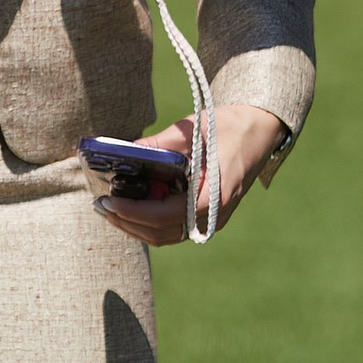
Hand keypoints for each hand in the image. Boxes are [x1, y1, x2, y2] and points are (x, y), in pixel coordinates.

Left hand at [100, 104, 287, 246]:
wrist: (262, 130)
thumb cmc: (231, 126)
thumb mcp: (194, 130)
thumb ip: (160, 145)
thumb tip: (124, 151)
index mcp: (214, 196)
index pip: (165, 216)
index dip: (133, 211)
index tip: (109, 200)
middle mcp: (214, 216)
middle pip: (161, 232)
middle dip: (126, 221)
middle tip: (99, 204)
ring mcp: (212, 219)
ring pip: (164, 235)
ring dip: (134, 225)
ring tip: (108, 208)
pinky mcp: (207, 216)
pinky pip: (172, 228)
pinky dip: (148, 221)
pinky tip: (130, 206)